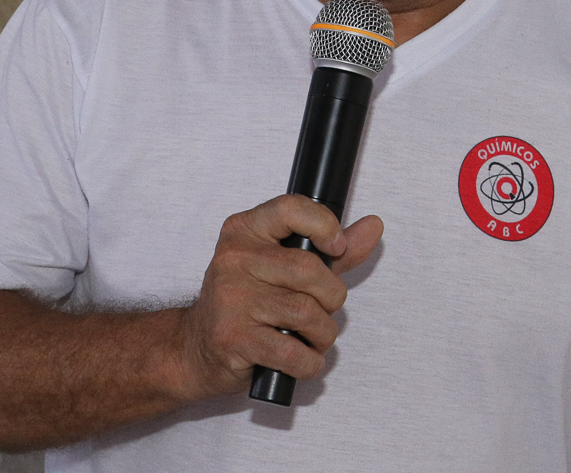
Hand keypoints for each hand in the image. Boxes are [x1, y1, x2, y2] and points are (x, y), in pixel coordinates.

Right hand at [170, 194, 383, 399]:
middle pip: (309, 270)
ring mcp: (231, 299)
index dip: (324, 225)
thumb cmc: (247, 303)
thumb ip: (332, 249)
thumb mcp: (285, 267)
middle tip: (323, 309)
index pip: (291, 209)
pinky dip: (309, 362)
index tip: (336, 246)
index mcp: (245, 230)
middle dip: (331, 297)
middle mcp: (233, 258)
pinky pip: (294, 352)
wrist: (196, 348)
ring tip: (311, 337)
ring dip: (323, 334)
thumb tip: (374, 226)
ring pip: (307, 313)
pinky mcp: (233, 338)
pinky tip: (302, 359)